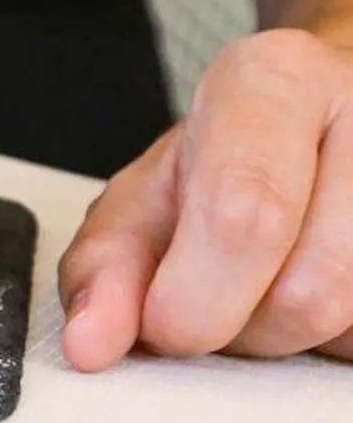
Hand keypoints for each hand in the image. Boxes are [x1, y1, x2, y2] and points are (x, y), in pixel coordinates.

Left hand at [60, 29, 352, 369]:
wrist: (336, 109)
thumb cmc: (234, 155)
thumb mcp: (151, 194)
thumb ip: (107, 266)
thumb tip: (93, 341)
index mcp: (275, 81)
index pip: (246, 212)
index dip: (196, 297)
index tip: (166, 324)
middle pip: (310, 292)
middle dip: (244, 328)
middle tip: (220, 298)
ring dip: (297, 339)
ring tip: (275, 282)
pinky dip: (342, 340)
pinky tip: (326, 289)